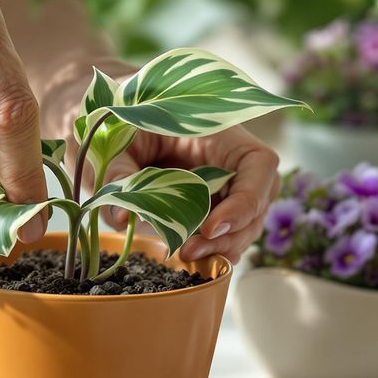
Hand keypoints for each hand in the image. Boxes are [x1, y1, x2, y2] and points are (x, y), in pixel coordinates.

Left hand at [107, 128, 280, 262]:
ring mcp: (226, 184)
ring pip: (245, 223)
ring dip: (220, 246)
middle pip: (257, 202)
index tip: (210, 228)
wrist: (117, 126)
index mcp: (220, 130)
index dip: (245, 200)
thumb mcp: (118, 139)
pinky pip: (225, 231)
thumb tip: (123, 218)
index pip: (260, 164)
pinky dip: (213, 248)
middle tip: (190, 250)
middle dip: (230, 234)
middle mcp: (232, 159)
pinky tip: (191, 256)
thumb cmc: (124, 121)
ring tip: (185, 254)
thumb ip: (119, 172)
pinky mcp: (211, 205)